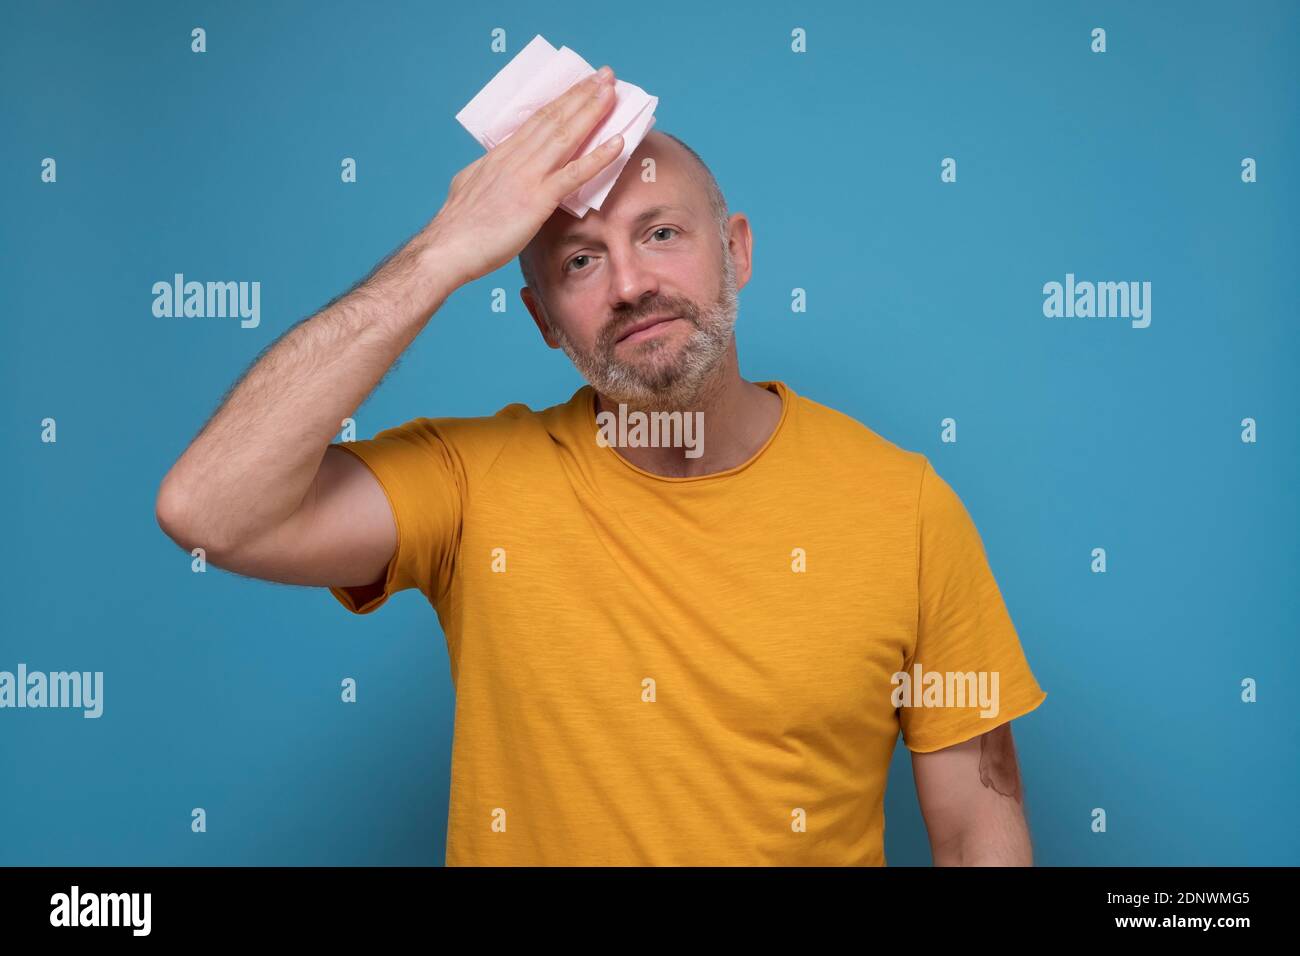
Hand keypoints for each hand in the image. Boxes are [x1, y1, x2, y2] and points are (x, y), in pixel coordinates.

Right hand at [429, 66, 624, 286]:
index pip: (536, 120)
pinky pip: (573, 174)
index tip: (580, 85)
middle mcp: (515, 158)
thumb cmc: (458, 228)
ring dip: (591, 111)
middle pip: (553, 118)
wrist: (447, 248)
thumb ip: (487, 172)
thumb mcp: (469, 185)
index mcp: (500, 155)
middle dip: (581, 94)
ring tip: (612, 92)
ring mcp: (527, 176)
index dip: (561, 101)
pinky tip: (617, 143)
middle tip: (605, 75)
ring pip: (565, 136)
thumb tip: (492, 166)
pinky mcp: (537, 200)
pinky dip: (598, 157)